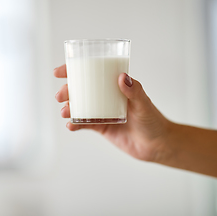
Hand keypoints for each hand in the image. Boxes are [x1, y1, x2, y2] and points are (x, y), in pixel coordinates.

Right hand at [54, 64, 172, 162]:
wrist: (156, 145)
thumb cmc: (153, 121)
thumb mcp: (144, 104)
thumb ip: (134, 91)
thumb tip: (122, 77)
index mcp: (115, 86)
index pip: (93, 73)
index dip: (74, 70)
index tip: (60, 71)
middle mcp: (106, 97)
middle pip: (81, 90)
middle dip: (67, 91)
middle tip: (61, 95)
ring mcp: (102, 112)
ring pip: (80, 107)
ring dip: (68, 107)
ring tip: (65, 112)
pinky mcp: (102, 127)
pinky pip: (84, 124)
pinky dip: (75, 124)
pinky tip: (71, 125)